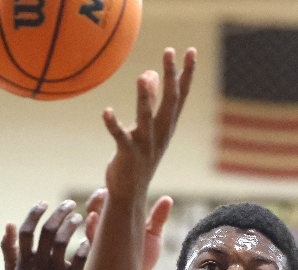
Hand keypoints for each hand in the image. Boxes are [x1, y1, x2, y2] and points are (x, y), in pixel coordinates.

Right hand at [1, 201, 89, 269]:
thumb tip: (8, 223)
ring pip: (61, 242)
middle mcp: (37, 267)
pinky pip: (79, 261)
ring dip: (71, 225)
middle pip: (47, 231)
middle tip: (70, 204)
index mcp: (23, 262)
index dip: (34, 214)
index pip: (26, 231)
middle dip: (59, 213)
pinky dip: (83, 247)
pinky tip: (89, 239)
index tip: (44, 203)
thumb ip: (8, 248)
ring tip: (79, 218)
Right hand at [85, 188, 172, 269]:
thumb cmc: (142, 258)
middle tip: (104, 192)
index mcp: (116, 220)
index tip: (113, 186)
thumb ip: (158, 218)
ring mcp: (97, 241)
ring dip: (93, 209)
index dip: (108, 192)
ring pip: (89, 221)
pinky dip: (91, 227)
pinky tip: (93, 219)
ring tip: (100, 202)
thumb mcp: (152, 235)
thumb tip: (168, 198)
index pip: (107, 201)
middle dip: (97, 198)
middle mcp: (104, 229)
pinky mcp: (95, 254)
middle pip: (94, 207)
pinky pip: (88, 239)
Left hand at [102, 47, 195, 203]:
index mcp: (167, 125)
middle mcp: (160, 133)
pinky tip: (106, 112)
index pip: (180, 95)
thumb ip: (149, 100)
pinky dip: (113, 124)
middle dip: (171, 76)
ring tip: (143, 76)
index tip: (192, 50)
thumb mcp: (148, 126)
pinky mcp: (128, 154)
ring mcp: (145, 144)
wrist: (130, 191)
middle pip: (169, 101)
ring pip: (147, 117)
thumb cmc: (138, 156)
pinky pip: (120, 137)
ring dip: (145, 98)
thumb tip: (149, 73)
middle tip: (169, 51)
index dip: (187, 73)